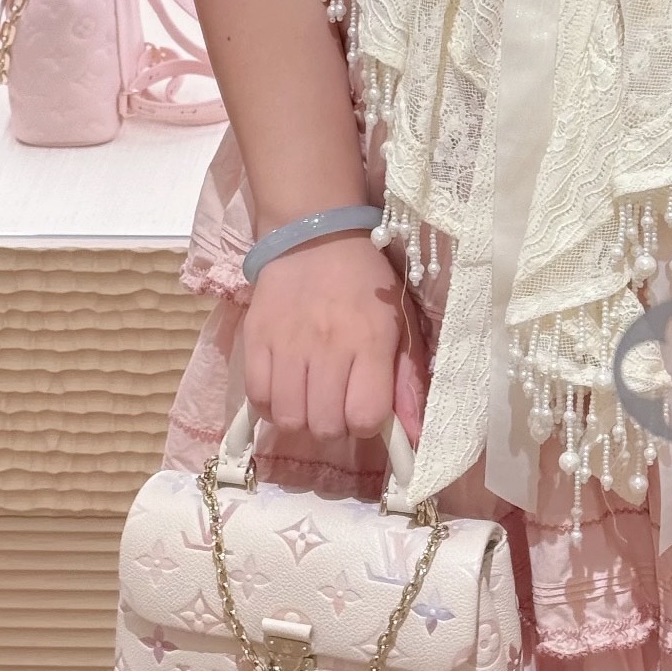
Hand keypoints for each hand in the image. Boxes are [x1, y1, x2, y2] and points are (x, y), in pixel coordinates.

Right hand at [242, 234, 427, 444]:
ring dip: (302, 419)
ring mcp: (288, 344)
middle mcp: (328, 347)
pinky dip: (271, 405)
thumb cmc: (366, 283)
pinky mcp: (255, 338)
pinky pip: (256, 396)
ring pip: (288, 418)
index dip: (365, 425)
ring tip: (309, 400)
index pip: (364, 417)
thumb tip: (416, 436)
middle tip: (335, 406)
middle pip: (324, 426)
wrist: (315, 235)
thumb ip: (408, 380)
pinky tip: (284, 391)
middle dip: (333, 427)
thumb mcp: (401, 323)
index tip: (364, 411)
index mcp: (371, 343)